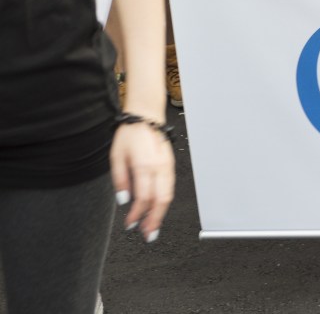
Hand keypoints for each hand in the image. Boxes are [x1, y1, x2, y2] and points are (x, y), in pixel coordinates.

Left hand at [111, 123, 174, 240]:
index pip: (143, 198)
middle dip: (155, 220)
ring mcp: (168, 166)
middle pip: (161, 200)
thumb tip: (124, 200)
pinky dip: (165, 201)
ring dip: (161, 213)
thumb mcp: (116, 157)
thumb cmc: (130, 135)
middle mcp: (159, 167)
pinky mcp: (170, 165)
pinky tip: (158, 208)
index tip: (129, 224)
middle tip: (149, 235)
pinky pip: (170, 187)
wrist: (145, 118)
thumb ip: (120, 180)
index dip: (137, 214)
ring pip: (168, 195)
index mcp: (144, 166)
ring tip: (154, 226)